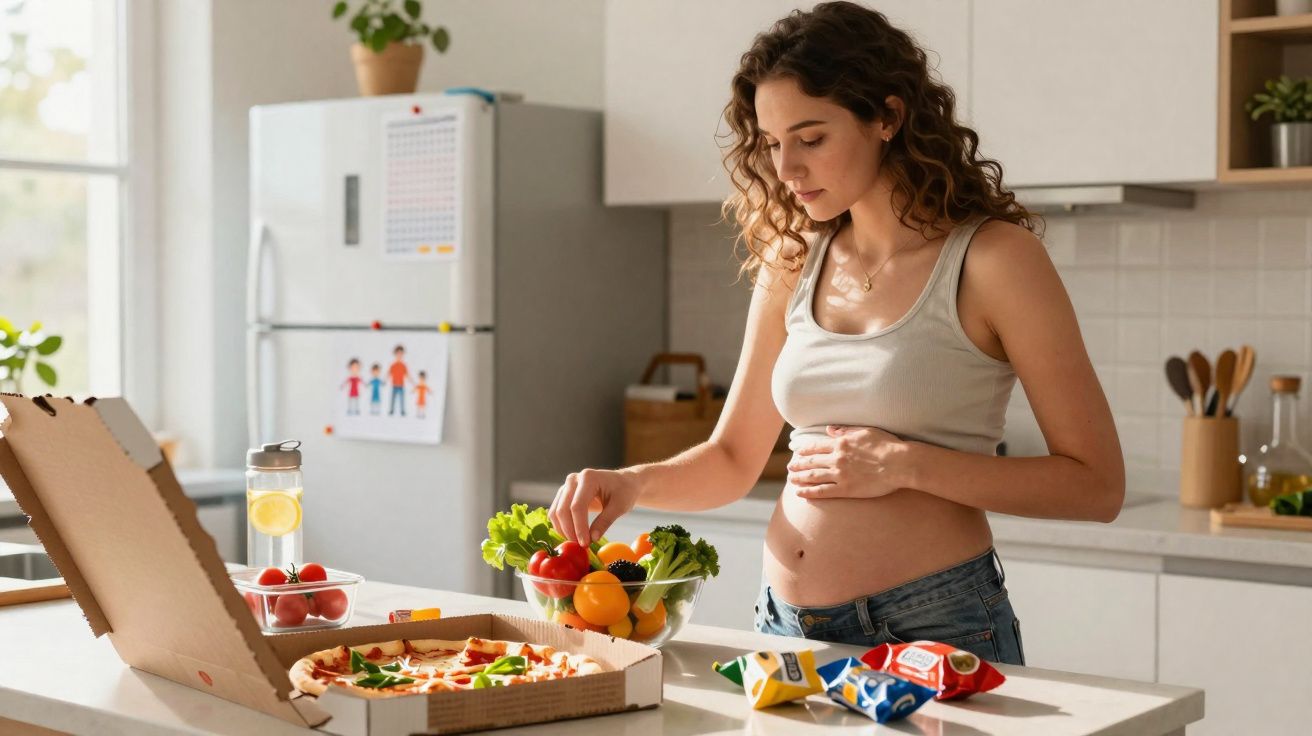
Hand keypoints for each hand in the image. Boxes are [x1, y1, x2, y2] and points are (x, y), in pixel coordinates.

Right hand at [548, 468, 641, 544]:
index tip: (585, 543)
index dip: (579, 527)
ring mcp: (566, 486)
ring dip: (563, 530)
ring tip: (577, 542)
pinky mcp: (564, 495)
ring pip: (556, 512)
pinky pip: (556, 512)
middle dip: (570, 531)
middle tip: (581, 546)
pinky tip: (572, 536)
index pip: (577, 506)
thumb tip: (592, 538)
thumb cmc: (624, 491)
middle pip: (563, 509)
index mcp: (588, 478)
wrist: (622, 482)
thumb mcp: (619, 506)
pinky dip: (561, 526)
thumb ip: (605, 521)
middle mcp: (573, 480)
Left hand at [786, 425, 910, 499]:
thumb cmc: (886, 445)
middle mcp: (836, 459)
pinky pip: (822, 491)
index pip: (816, 446)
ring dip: (799, 477)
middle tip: (789, 467)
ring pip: (813, 476)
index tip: (797, 452)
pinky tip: (800, 493)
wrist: (899, 463)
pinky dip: (809, 492)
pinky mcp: (846, 489)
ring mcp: (840, 475)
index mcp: (841, 444)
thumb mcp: (864, 431)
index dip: (804, 450)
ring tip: (791, 479)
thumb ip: (845, 431)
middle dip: (798, 464)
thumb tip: (830, 430)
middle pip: (811, 462)